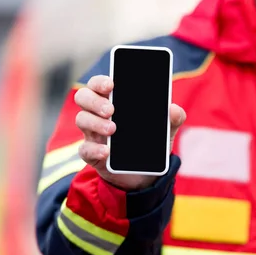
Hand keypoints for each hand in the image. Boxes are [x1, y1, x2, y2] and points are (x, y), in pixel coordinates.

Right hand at [74, 75, 185, 190]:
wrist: (146, 173)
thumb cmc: (150, 142)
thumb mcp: (166, 130)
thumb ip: (174, 118)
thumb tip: (174, 109)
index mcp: (114, 101)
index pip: (99, 84)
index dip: (100, 81)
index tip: (111, 84)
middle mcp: (98, 114)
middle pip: (83, 97)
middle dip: (94, 101)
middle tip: (111, 110)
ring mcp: (93, 133)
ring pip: (82, 120)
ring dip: (95, 123)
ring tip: (113, 130)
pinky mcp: (92, 154)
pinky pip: (85, 149)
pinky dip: (94, 149)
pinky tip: (106, 151)